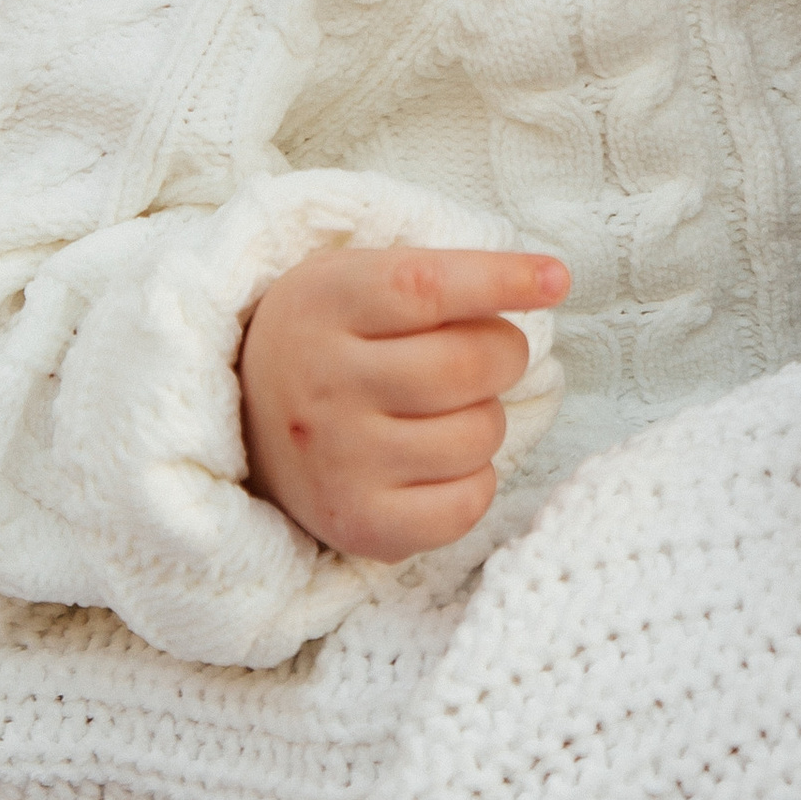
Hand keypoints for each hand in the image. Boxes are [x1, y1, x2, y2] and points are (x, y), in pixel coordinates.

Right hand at [240, 241, 569, 561]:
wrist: (244, 421)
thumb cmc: (334, 339)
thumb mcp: (357, 279)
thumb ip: (441, 276)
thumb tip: (551, 280)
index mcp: (323, 305)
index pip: (426, 287)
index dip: (501, 280)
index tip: (556, 279)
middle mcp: (322, 385)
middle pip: (468, 365)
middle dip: (503, 354)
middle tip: (480, 354)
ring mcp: (338, 461)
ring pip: (480, 434)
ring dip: (485, 417)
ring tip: (440, 412)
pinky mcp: (358, 523)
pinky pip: (469, 503)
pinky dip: (475, 480)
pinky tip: (436, 461)